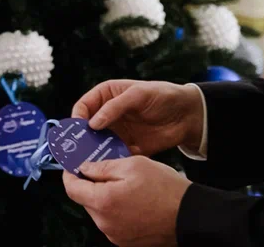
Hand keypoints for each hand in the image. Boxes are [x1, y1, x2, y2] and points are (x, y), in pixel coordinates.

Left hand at [62, 156, 188, 246]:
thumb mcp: (133, 165)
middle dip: (91, 183)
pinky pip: (112, 221)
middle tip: (104, 167)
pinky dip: (116, 208)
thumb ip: (103, 167)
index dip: (70, 173)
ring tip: (124, 182)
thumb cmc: (165, 189)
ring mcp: (115, 234)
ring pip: (100, 210)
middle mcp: (105, 223)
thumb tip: (84, 168)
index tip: (73, 164)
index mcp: (103, 202)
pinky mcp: (126, 240)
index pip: (72, 188)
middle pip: (86, 200)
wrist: (189, 215)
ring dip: (105, 196)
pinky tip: (132, 198)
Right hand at [71, 80, 203, 155]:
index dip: (77, 118)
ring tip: (89, 164)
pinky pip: (112, 156)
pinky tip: (107, 169)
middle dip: (81, 139)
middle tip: (76, 152)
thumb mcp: (139, 94)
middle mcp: (107, 115)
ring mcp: (117, 132)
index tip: (77, 131)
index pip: (83, 106)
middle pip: (86, 128)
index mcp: (107, 96)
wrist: (186, 115)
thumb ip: (115, 107)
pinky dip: (109, 162)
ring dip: (92, 153)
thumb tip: (92, 123)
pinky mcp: (127, 147)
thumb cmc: (162, 96)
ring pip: (96, 144)